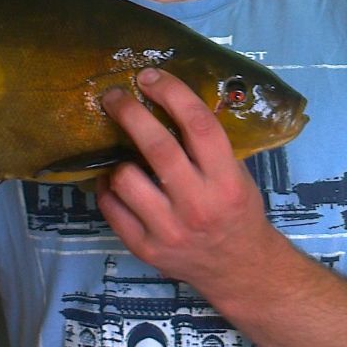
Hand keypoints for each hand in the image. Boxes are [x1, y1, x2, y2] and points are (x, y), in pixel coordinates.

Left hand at [97, 68, 271, 291]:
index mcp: (226, 181)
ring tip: (126, 160)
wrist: (239, 269)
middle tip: (113, 97)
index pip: (199, 126)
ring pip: (126, 179)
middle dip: (129, 113)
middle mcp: (198, 205)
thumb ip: (210, 145)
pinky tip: (117, 184)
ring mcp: (169, 230)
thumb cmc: (236, 212)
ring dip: (119, 161)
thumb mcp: (238, 175)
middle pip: (157, 148)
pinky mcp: (145, 248)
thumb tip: (170, 99)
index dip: (172, 94)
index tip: (150, 77)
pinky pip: (111, 207)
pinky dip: (108, 189)